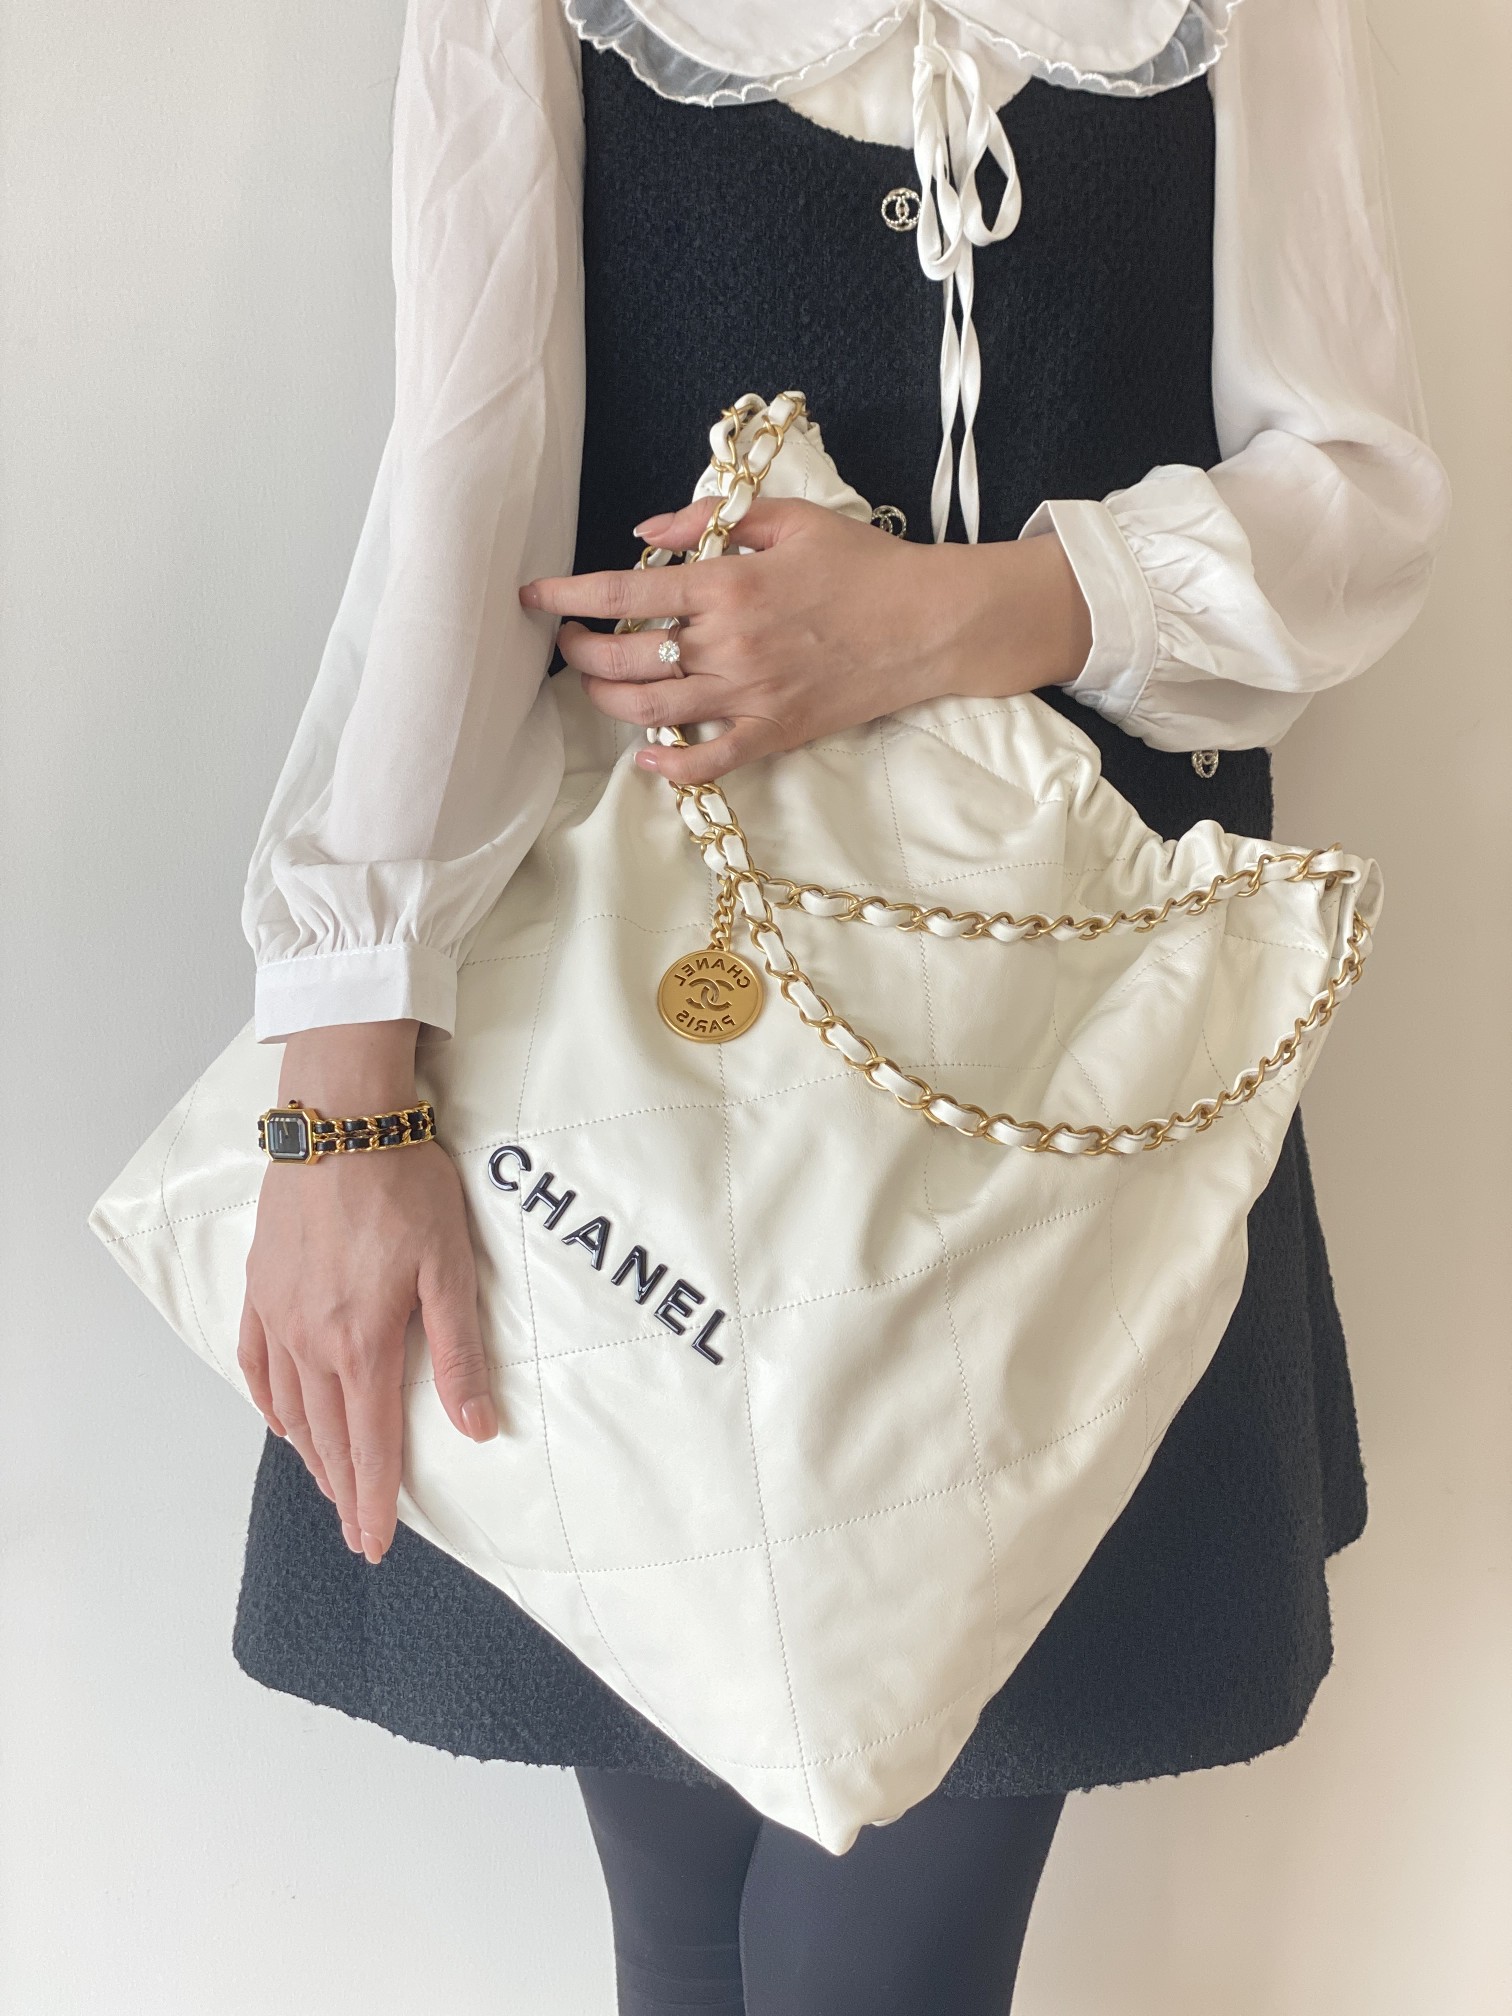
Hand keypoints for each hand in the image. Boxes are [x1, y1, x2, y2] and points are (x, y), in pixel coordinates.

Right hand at [238, 1021, 496, 1565]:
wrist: (339, 1122)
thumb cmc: (405, 1186)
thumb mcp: (451, 1268)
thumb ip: (461, 1352)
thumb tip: (477, 1427)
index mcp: (363, 1341)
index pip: (371, 1441)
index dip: (376, 1498)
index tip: (377, 1542)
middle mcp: (312, 1340)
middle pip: (327, 1436)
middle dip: (345, 1490)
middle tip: (356, 1534)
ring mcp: (279, 1314)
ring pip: (290, 1407)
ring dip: (310, 1454)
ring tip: (329, 1487)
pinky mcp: (260, 1286)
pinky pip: (256, 1361)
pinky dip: (268, 1400)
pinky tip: (279, 1418)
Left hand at [521, 500, 1091, 785]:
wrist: (930, 622)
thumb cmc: (864, 564)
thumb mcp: (788, 519)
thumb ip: (711, 520)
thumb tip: (646, 532)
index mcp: (728, 585)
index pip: (623, 593)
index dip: (567, 596)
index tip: (533, 597)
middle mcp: (729, 644)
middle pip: (624, 660)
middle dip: (579, 653)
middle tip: (567, 642)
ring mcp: (751, 695)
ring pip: (651, 713)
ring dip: (608, 702)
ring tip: (596, 685)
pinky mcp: (775, 732)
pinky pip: (708, 761)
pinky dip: (669, 767)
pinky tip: (646, 758)